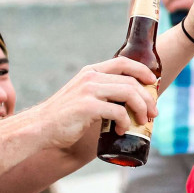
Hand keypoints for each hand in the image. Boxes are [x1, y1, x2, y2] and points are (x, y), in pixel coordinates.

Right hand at [29, 57, 157, 151]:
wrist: (40, 128)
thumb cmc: (64, 117)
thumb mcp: (82, 97)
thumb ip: (100, 93)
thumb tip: (127, 102)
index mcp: (90, 72)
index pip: (123, 62)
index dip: (142, 70)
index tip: (153, 83)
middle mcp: (90, 78)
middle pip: (130, 80)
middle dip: (147, 97)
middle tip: (153, 112)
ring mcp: (88, 91)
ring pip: (128, 93)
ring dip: (141, 108)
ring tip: (143, 121)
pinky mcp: (87, 107)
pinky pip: (118, 112)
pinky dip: (125, 122)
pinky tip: (122, 130)